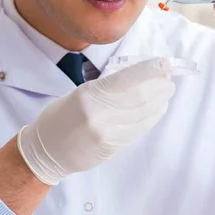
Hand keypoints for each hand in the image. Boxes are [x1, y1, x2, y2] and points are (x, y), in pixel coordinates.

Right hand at [17, 58, 174, 185]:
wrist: (46, 151)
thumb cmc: (62, 118)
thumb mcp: (80, 94)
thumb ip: (108, 87)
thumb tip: (143, 76)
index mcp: (88, 94)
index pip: (125, 79)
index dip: (149, 70)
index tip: (165, 63)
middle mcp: (98, 114)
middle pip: (140, 97)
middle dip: (160, 86)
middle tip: (168, 79)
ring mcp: (106, 133)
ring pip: (143, 114)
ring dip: (160, 101)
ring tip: (166, 92)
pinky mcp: (112, 147)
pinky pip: (139, 129)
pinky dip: (152, 117)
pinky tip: (158, 109)